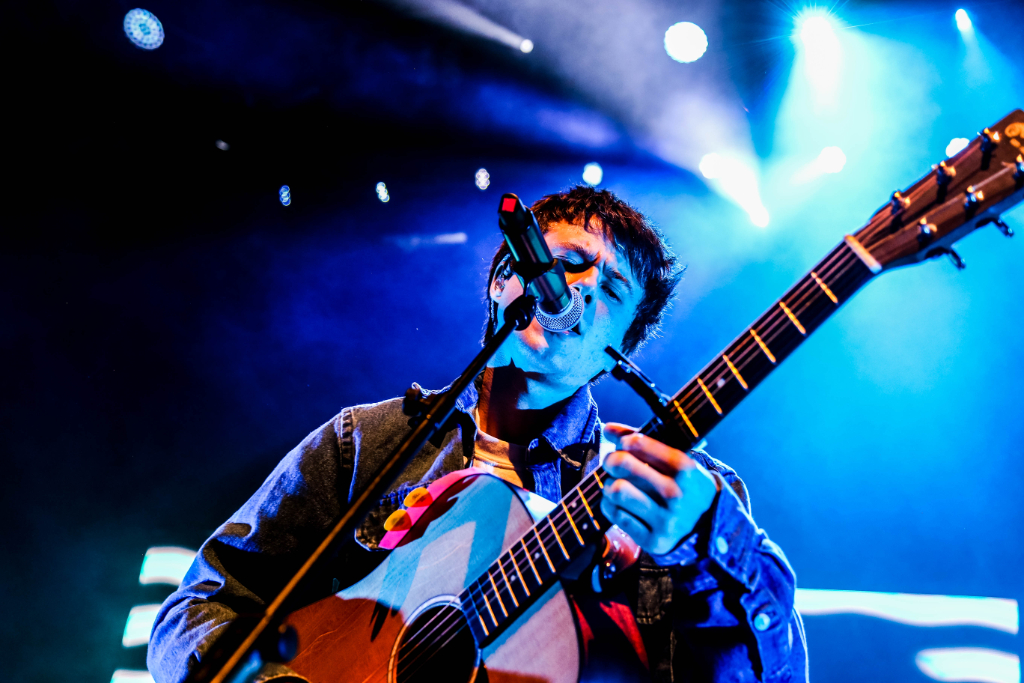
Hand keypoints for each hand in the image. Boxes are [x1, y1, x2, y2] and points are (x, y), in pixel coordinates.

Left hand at [599, 423, 720, 555]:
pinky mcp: (653, 540)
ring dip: (610, 485)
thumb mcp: (677, 461)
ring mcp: (665, 519)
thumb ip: (644, 442)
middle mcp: (676, 494)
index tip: (625, 445)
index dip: (624, 441)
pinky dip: (611, 506)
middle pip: (621, 464)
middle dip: (611, 460)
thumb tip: (607, 428)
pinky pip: (616, 516)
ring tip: (616, 485)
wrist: (708, 526)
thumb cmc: (686, 486)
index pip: (639, 444)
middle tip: (613, 463)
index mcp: (685, 469)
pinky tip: (620, 504)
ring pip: (616, 490)